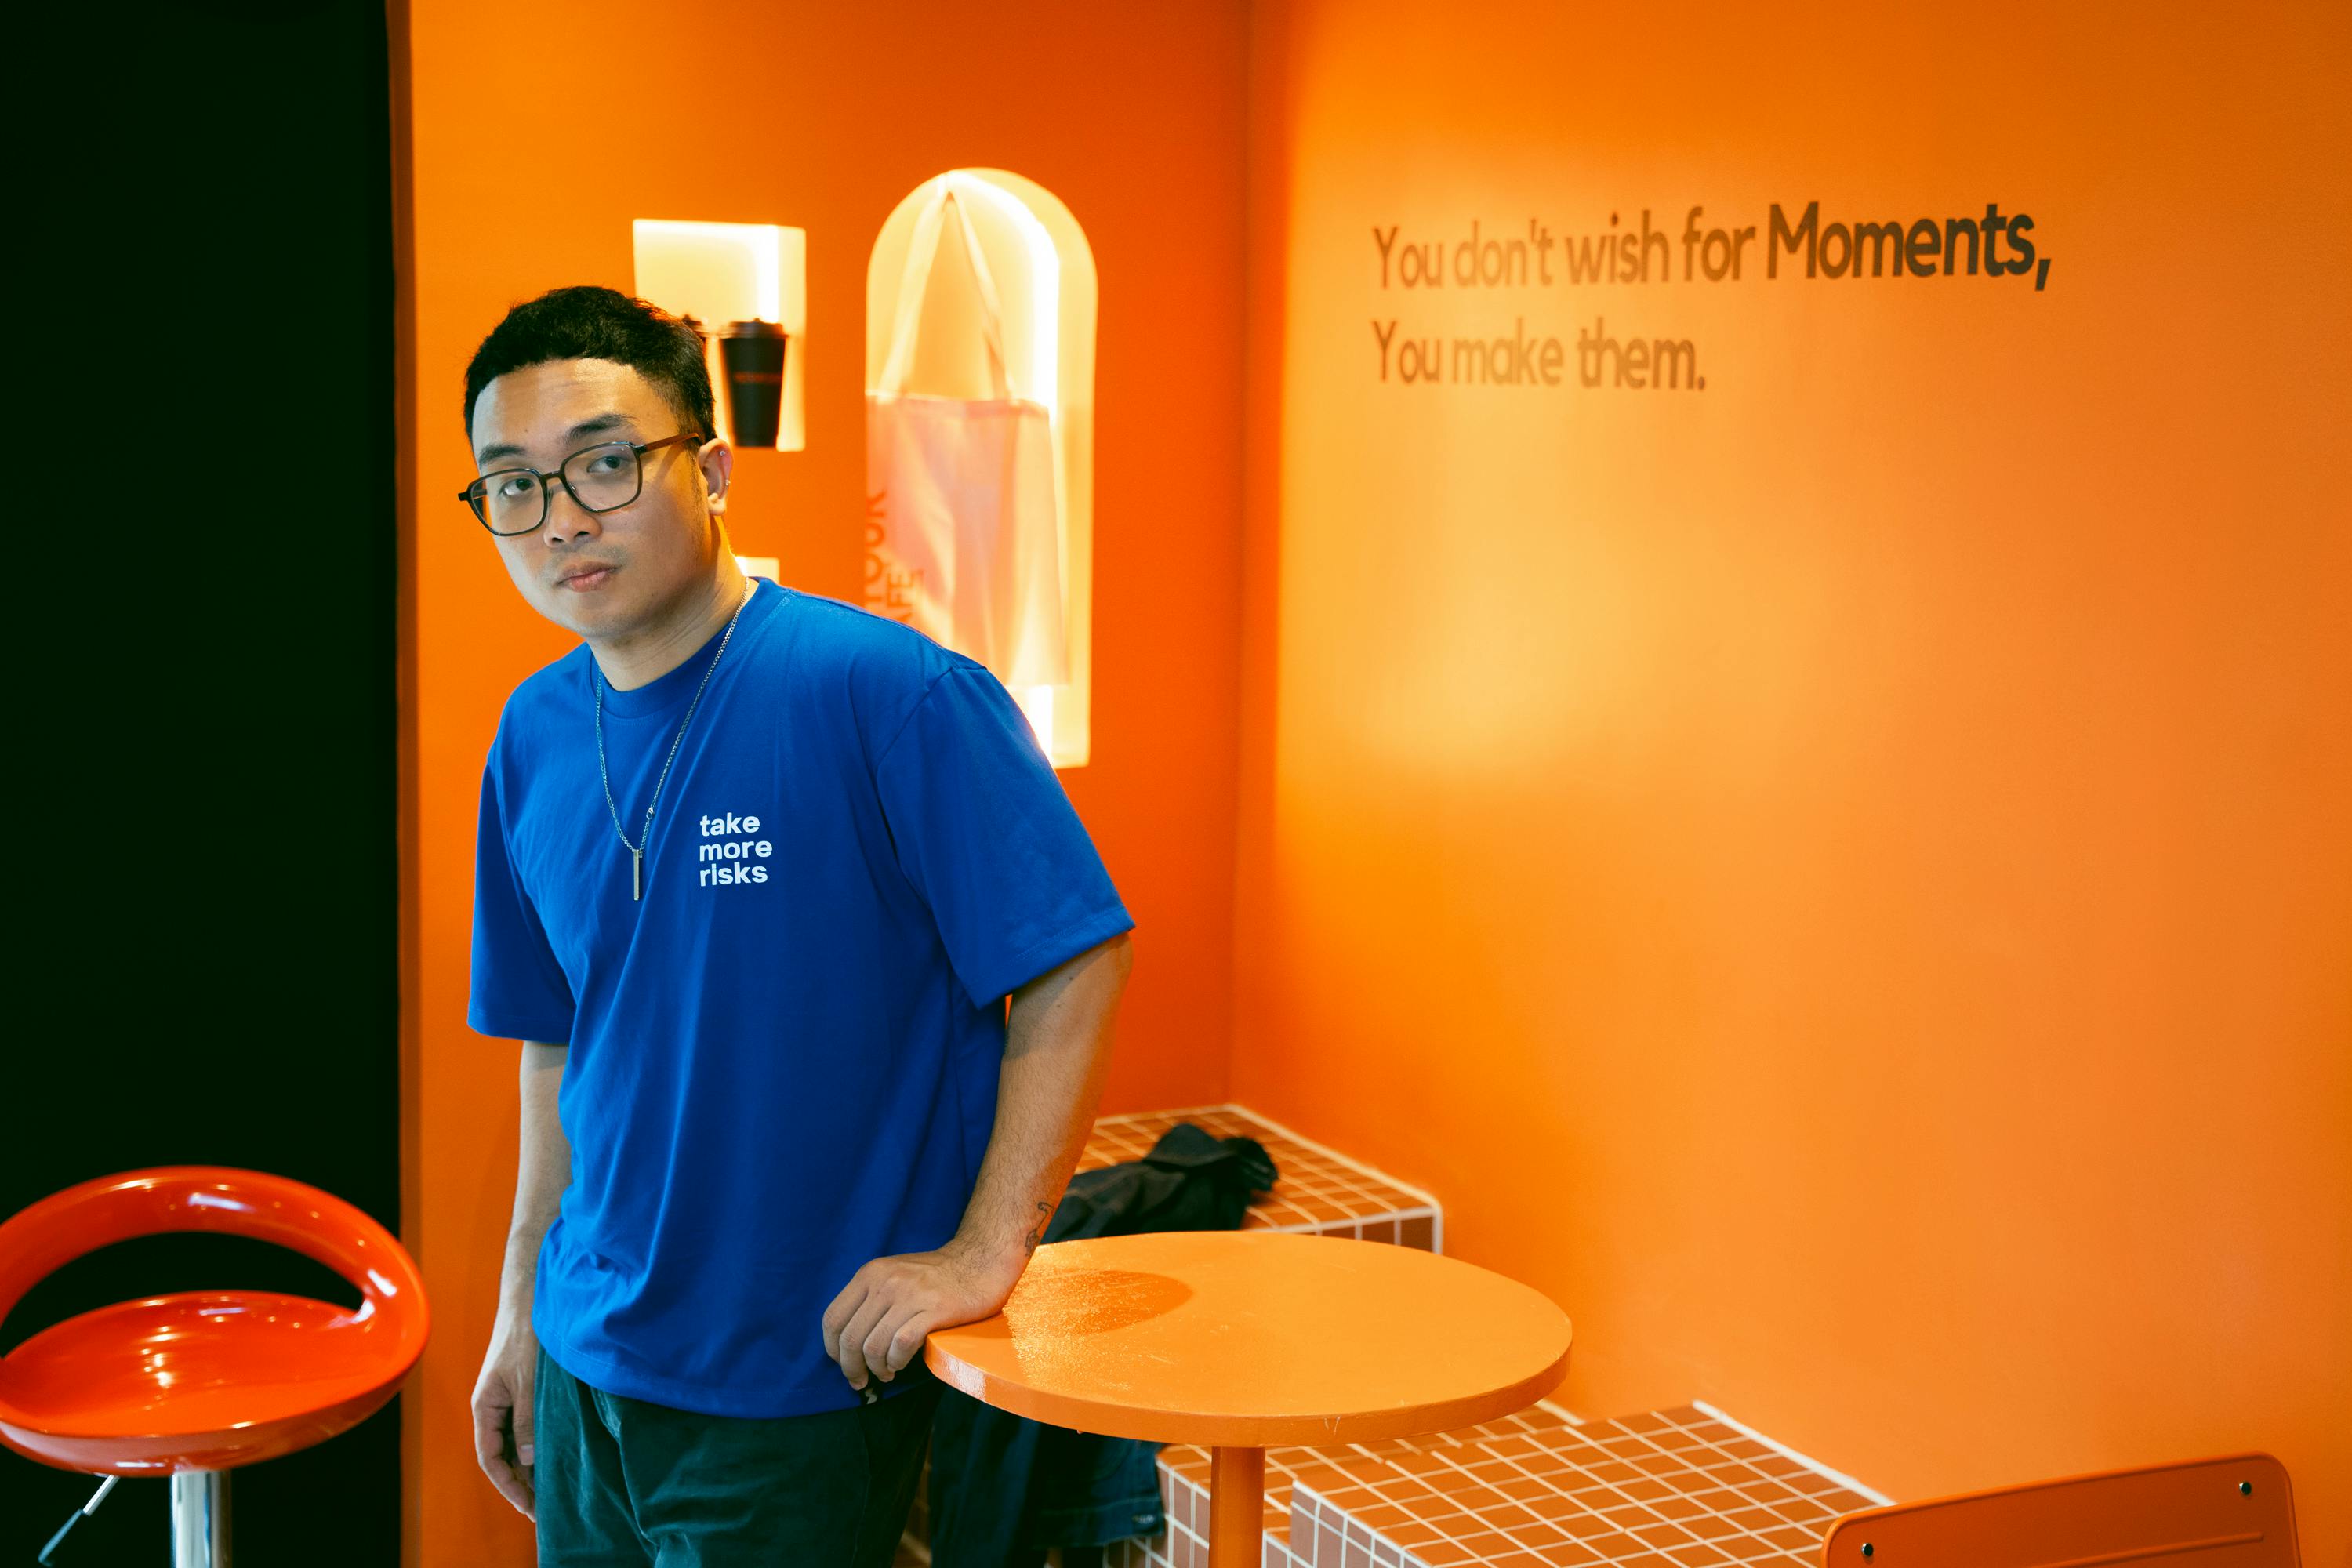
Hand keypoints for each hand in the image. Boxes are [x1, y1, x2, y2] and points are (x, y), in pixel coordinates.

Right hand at [471, 1310, 539, 1521]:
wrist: (531, 1299)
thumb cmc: (525, 1335)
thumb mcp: (528, 1381)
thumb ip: (527, 1420)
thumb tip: (530, 1460)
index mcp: (484, 1407)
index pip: (490, 1458)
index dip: (508, 1485)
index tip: (528, 1507)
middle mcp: (492, 1408)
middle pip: (502, 1456)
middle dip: (520, 1483)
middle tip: (543, 1509)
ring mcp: (507, 1400)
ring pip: (515, 1443)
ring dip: (530, 1467)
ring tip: (550, 1492)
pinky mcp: (523, 1391)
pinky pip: (527, 1427)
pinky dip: (538, 1446)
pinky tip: (554, 1458)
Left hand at [820, 1241, 1024, 1392]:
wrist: (980, 1261)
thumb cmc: (935, 1275)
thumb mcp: (893, 1274)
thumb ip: (869, 1299)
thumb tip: (847, 1341)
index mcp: (870, 1274)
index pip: (833, 1318)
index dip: (832, 1349)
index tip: (843, 1363)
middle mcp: (885, 1282)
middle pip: (851, 1338)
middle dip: (851, 1368)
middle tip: (861, 1380)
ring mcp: (910, 1295)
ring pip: (874, 1346)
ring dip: (876, 1369)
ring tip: (886, 1373)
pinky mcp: (934, 1309)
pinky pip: (902, 1344)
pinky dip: (896, 1361)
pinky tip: (900, 1364)